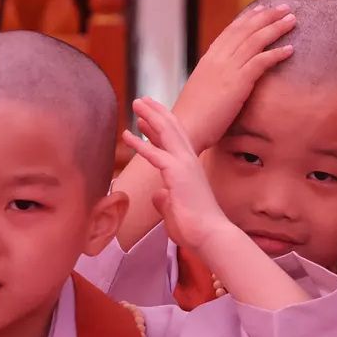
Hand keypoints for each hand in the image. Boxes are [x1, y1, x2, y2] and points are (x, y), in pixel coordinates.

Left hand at [121, 98, 235, 254]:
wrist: (210, 236)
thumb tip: (158, 194)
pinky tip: (126, 135)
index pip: (173, 141)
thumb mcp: (175, 210)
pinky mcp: (177, 175)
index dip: (158, 128)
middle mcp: (189, 162)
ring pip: (166, 133)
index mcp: (189, 169)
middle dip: (156, 112)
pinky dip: (140, 144)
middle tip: (141, 100)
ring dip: (150, 116)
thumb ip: (165, 199)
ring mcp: (185, 166)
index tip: (144, 119)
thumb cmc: (195, 228)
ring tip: (135, 102)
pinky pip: (156, 155)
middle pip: (172, 129)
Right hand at [173, 5, 295, 151]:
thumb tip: (225, 83)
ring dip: (276, 28)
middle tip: (284, 7)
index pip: (231, 32)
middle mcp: (217, 59)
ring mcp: (227, 69)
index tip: (263, 10)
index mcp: (208, 60)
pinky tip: (291, 50)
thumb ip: (216, 82)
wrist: (184, 128)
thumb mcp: (204, 92)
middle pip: (245, 30)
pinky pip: (260, 62)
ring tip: (292, 20)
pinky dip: (276, 53)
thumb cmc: (194, 118)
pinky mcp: (236, 83)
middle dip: (266, 16)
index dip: (248, 19)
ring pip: (255, 40)